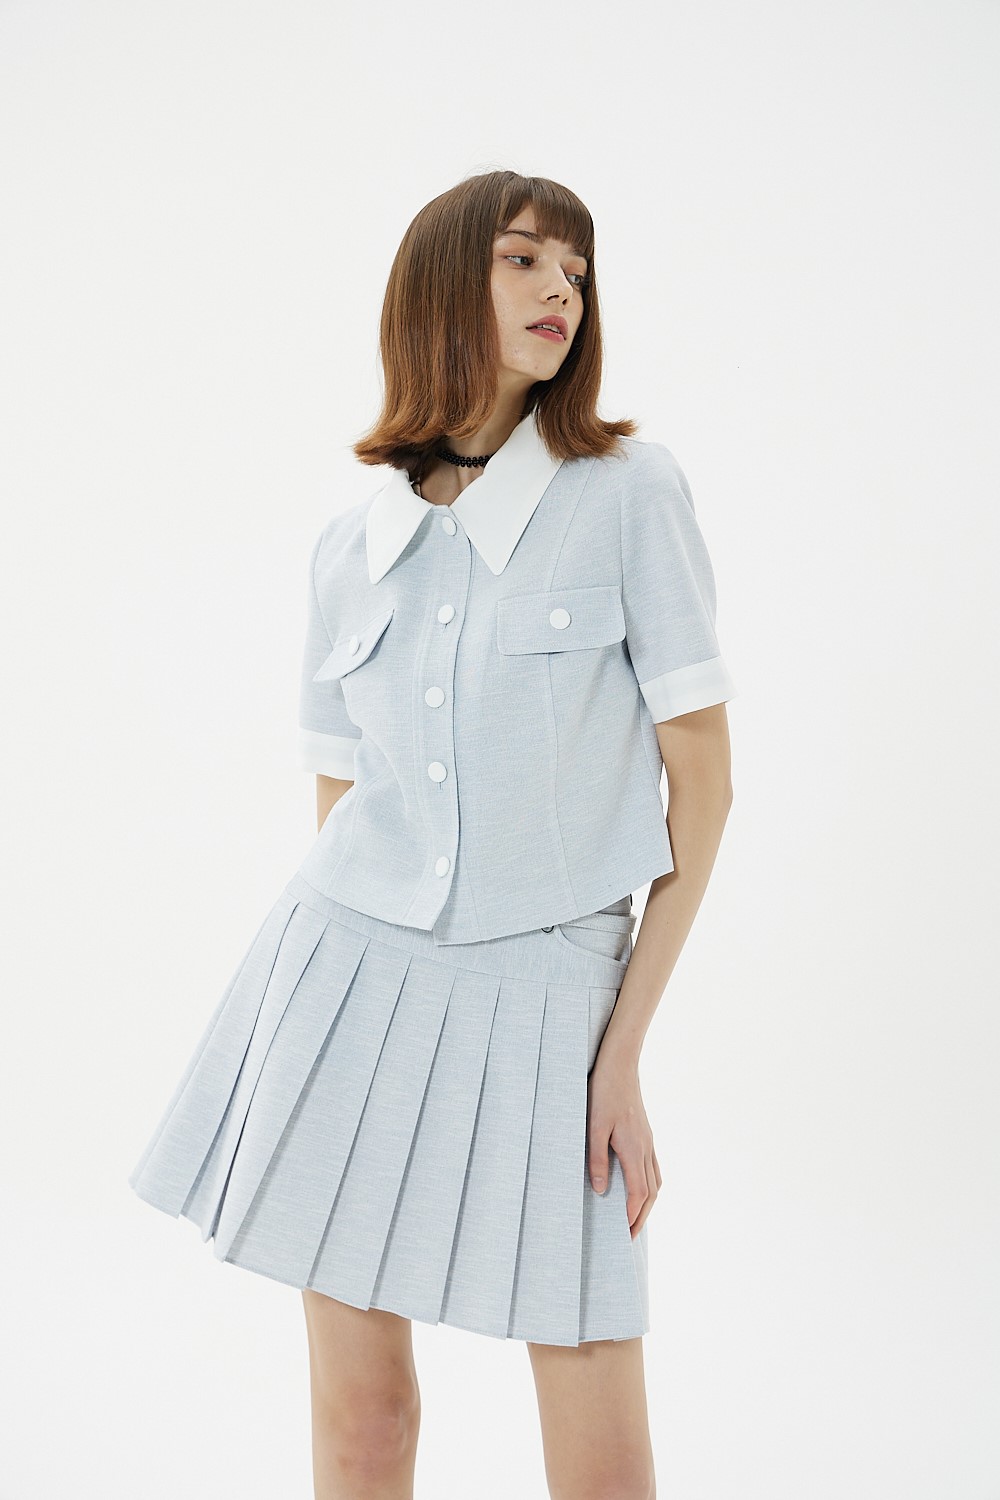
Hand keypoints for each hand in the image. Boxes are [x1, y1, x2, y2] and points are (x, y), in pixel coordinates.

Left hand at [587, 1051, 661, 1238]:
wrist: (620, 1064)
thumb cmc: (603, 1092)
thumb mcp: (593, 1126)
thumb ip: (597, 1159)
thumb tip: (602, 1190)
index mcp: (633, 1148)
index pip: (639, 1193)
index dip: (633, 1216)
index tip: (624, 1234)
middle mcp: (645, 1147)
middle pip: (651, 1192)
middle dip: (642, 1216)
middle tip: (629, 1236)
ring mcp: (648, 1140)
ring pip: (655, 1180)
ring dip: (648, 1203)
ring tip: (635, 1218)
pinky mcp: (646, 1134)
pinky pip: (654, 1167)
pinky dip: (649, 1185)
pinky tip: (640, 1187)